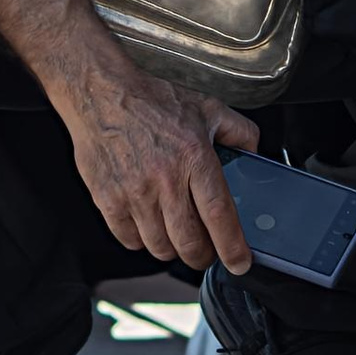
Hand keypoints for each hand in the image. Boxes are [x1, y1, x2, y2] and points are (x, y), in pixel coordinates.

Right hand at [53, 48, 259, 274]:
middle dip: (202, 256)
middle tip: (205, 251)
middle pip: (189, 241)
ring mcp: (133, 192)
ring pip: (160, 246)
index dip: (232, 246)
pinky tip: (147, 224)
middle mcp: (164, 178)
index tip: (239, 262)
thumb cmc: (151, 98)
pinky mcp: (108, 199)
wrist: (101, 92)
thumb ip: (238, 131)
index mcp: (193, 155)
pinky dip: (142, 240)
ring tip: (175, 234)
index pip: (219, 214)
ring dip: (172, 249)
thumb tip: (255, 152)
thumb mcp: (206, 107)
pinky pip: (129, 239)